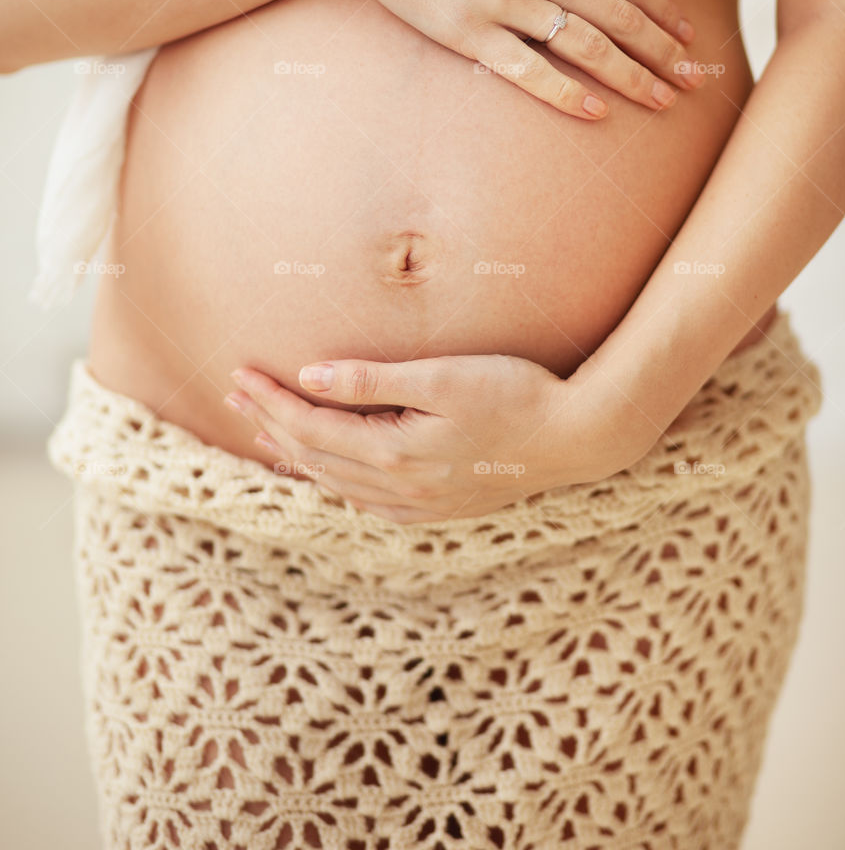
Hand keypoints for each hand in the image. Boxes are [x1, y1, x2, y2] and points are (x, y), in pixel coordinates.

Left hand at [223, 351, 627, 523]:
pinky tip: (326, 472)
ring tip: (263, 433)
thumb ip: (372, 381)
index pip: (310, 426)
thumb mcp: (441, 376)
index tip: (238, 372)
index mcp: (395, 453)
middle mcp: (399, 488)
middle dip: (269, 424)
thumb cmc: (515, 393)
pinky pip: (365, 501)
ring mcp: (419, 504)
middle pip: (314, 456)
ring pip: (336, 483)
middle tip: (233, 395)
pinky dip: (333, 482)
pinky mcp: (438, 507)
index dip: (269, 400)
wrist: (576, 436)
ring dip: (295, 454)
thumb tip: (308, 377)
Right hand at [332, 0, 703, 117]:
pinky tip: (595, 113)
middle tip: (693, 81)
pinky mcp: (469, 32)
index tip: (687, 37)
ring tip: (662, 102)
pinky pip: (529, 70)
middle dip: (664, 52)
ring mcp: (506, 1)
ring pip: (587, 47)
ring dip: (632, 77)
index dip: (664, 12)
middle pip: (620, 18)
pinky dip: (566, 93)